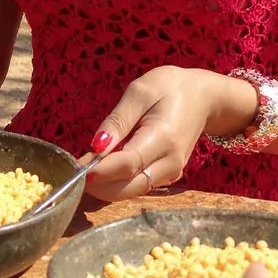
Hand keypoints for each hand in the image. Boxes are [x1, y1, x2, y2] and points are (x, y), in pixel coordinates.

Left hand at [84, 66, 217, 201]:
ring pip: (133, 190)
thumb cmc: (170, 87)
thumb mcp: (140, 91)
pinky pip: (139, 185)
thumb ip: (117, 120)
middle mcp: (170, 162)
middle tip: (74, 170)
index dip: (99, 170)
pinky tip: (103, 167)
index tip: (75, 166)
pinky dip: (118, 182)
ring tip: (85, 167)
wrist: (203, 97)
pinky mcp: (168, 176)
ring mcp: (172, 172)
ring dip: (106, 185)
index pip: (127, 164)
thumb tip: (95, 147)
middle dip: (98, 184)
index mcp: (163, 137)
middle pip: (129, 186)